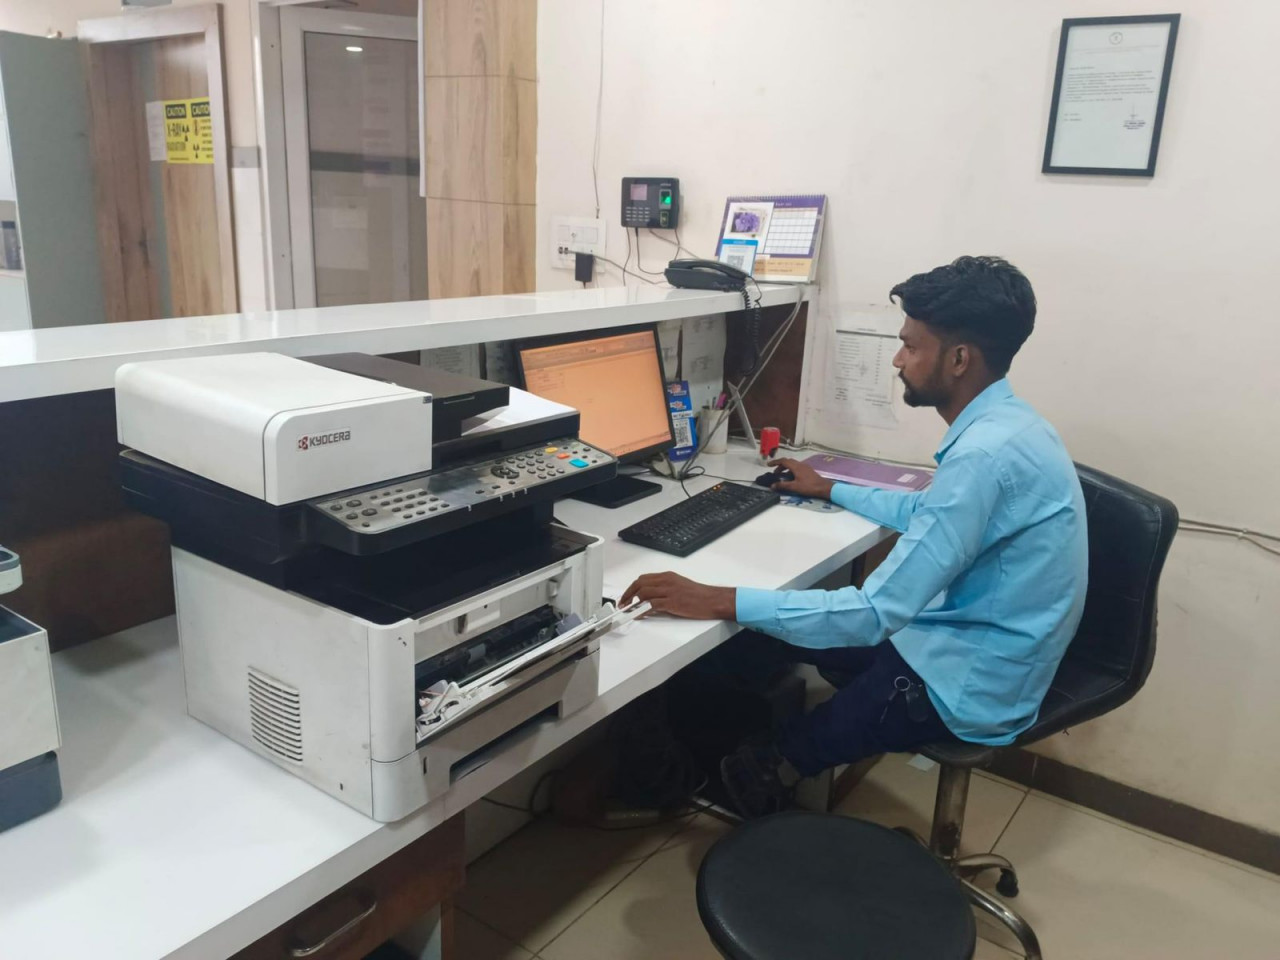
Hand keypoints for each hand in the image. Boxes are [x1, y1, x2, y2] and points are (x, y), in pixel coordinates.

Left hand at [620, 572, 736, 619]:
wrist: (712, 600)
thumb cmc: (699, 595)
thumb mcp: (679, 586)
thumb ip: (664, 589)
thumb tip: (650, 598)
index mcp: (667, 576)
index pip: (643, 578)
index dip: (632, 587)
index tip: (626, 596)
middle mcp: (666, 581)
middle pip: (640, 584)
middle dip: (628, 594)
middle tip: (623, 604)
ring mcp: (669, 591)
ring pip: (643, 593)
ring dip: (632, 603)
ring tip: (628, 611)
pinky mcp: (672, 602)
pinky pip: (651, 605)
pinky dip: (641, 611)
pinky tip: (638, 615)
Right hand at [768, 457, 834, 499]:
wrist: (824, 488)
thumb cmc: (809, 486)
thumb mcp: (794, 487)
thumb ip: (783, 485)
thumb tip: (772, 485)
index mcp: (796, 467)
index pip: (783, 461)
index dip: (775, 462)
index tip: (768, 465)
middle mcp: (800, 464)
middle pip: (788, 462)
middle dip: (780, 466)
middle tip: (775, 473)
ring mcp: (805, 467)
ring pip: (793, 465)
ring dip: (786, 469)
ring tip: (782, 476)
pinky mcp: (808, 471)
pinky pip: (797, 468)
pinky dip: (791, 471)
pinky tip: (791, 478)